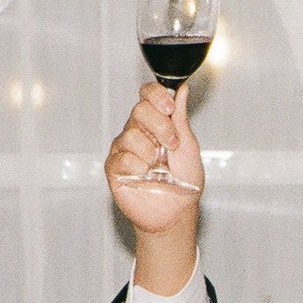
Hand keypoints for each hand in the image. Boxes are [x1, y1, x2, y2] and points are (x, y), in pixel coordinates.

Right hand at [105, 81, 204, 235]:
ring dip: (150, 152)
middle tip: (172, 145)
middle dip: (159, 125)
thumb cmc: (184, 182)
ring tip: (159, 168)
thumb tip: (181, 90)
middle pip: (139, 110)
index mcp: (156, 123)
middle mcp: (138, 132)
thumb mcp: (188, 147)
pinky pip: (121, 157)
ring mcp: (124, 149)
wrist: (176, 212)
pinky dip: (137, 166)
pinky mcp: (114, 168)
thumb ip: (181, 119)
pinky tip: (145, 176)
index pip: (148, 95)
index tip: (169, 107)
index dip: (156, 95)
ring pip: (130, 134)